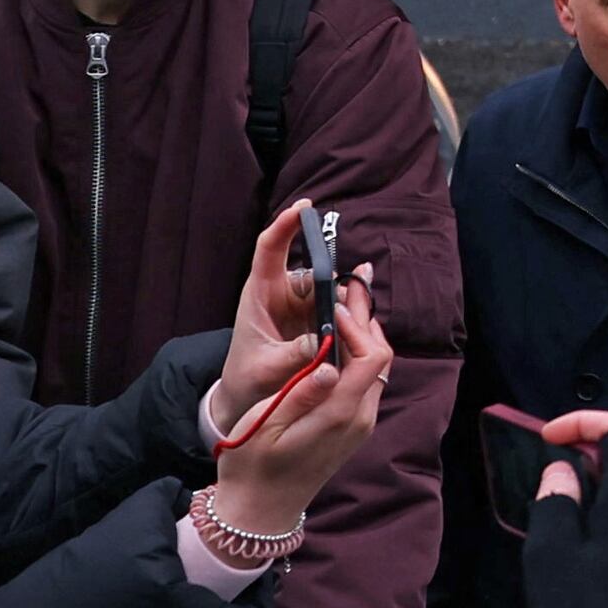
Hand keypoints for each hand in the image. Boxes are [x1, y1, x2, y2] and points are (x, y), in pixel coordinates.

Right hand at [205, 274, 390, 538]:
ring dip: (362, 333)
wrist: (259, 510)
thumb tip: (329, 363)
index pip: (372, 357)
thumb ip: (299, 393)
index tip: (333, 302)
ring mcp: (359, 424)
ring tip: (345, 299)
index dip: (358, 324)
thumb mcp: (264, 427)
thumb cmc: (252, 468)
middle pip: (380, 357)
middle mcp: (360, 417)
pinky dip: (355, 353)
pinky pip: (364, 381)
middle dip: (365, 318)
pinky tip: (336, 337)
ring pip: (375, 368)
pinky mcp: (352, 427)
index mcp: (341, 414)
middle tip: (351, 282)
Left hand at [216, 203, 342, 422]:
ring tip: (353, 324)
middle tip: (348, 300)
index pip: (270, 249)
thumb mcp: (265, 369)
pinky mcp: (318, 321)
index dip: (285, 225)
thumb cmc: (247, 379)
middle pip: (314, 271)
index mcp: (260, 294)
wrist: (248, 399)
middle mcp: (284, 293)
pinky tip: (361, 326)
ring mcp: (303, 306)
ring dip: (346, 304)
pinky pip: (340, 309)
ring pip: (332, 290)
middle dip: (333, 282)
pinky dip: (351, 316)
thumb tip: (325, 340)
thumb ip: (294, 354)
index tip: (305, 208)